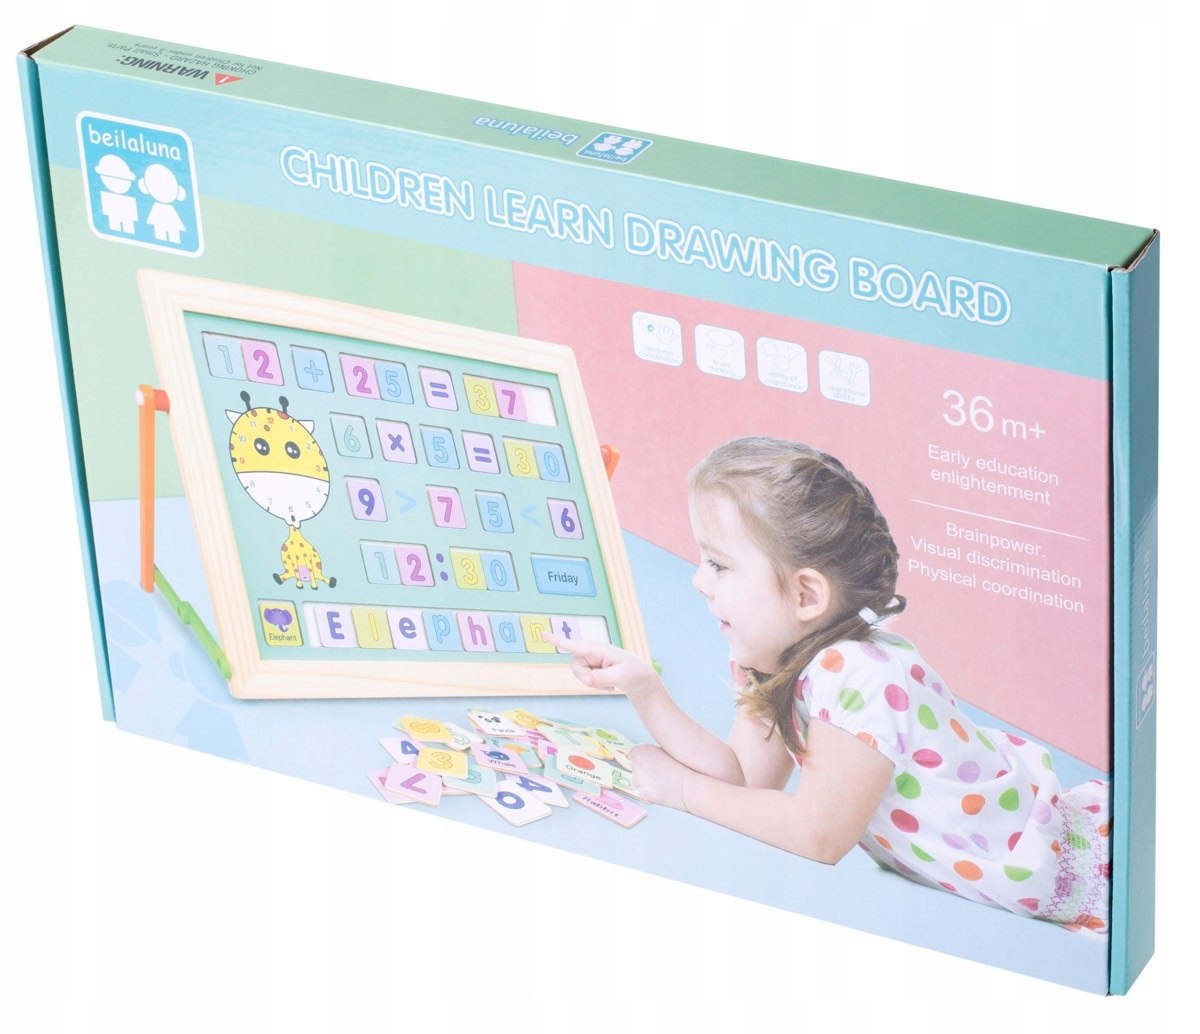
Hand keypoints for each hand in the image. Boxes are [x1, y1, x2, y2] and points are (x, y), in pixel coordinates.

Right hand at [546, 635, 662, 702]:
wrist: (641, 679)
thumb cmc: (634, 673)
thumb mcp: (620, 677)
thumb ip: (600, 678)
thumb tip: (586, 681)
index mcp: (599, 649)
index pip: (575, 646)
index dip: (558, 642)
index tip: (544, 635)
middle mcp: (593, 652)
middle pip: (575, 665)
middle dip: (584, 677)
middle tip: (598, 684)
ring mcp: (592, 660)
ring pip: (579, 673)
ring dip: (592, 682)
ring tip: (609, 683)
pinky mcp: (593, 668)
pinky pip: (585, 678)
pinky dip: (596, 685)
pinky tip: (609, 685)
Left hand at [630, 743, 690, 810]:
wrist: (690, 783)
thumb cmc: (682, 766)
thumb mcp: (665, 751)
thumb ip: (652, 753)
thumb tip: (643, 757)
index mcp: (643, 749)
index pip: (632, 754)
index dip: (642, 759)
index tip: (649, 763)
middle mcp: (638, 762)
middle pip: (634, 768)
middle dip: (643, 771)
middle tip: (659, 774)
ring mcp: (639, 778)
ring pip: (636, 781)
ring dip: (644, 782)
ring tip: (661, 782)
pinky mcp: (643, 792)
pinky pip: (641, 792)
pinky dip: (648, 792)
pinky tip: (661, 790)